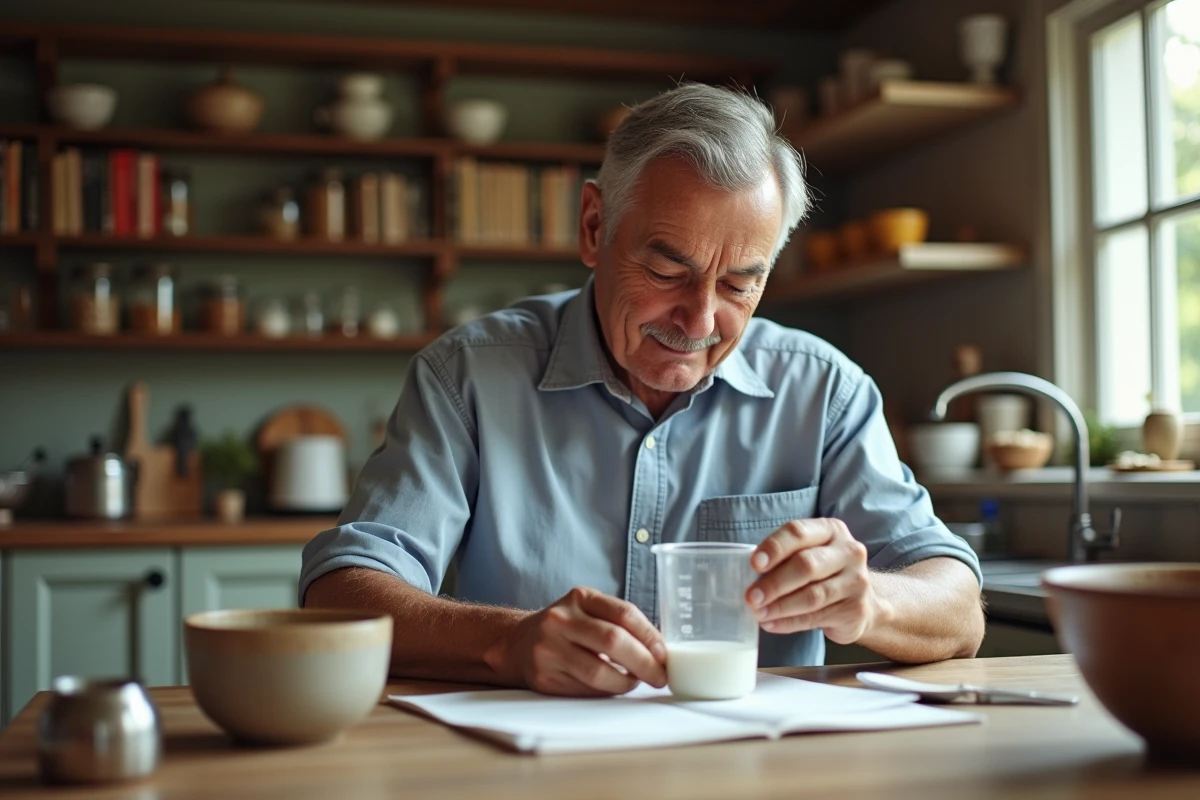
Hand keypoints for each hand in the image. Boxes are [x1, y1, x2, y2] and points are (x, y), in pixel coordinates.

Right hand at [503, 587, 666, 696]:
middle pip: (613, 641)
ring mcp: (549, 650)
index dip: (650, 635)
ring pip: (599, 673)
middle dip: (644, 663)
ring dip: (626, 682)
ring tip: (635, 681)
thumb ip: (620, 622)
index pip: (624, 613)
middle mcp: (561, 620)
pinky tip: (613, 686)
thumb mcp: (589, 610)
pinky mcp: (545, 678)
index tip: (664, 654)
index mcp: (579, 598)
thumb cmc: (567, 627)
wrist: (518, 643)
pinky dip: (607, 691)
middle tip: (659, 676)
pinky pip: (586, 690)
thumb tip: (659, 650)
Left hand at [745, 518, 893, 643]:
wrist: (863, 603)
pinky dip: (789, 622)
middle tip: (751, 597)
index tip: (754, 564)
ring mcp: (856, 581)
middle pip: (806, 565)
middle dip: (774, 582)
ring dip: (780, 606)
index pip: (798, 532)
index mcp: (831, 530)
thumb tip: (748, 574)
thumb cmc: (824, 574)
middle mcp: (849, 552)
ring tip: (759, 613)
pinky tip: (771, 624)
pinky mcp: (855, 609)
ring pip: (812, 595)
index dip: (774, 547)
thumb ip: (785, 558)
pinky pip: (816, 617)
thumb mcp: (809, 554)